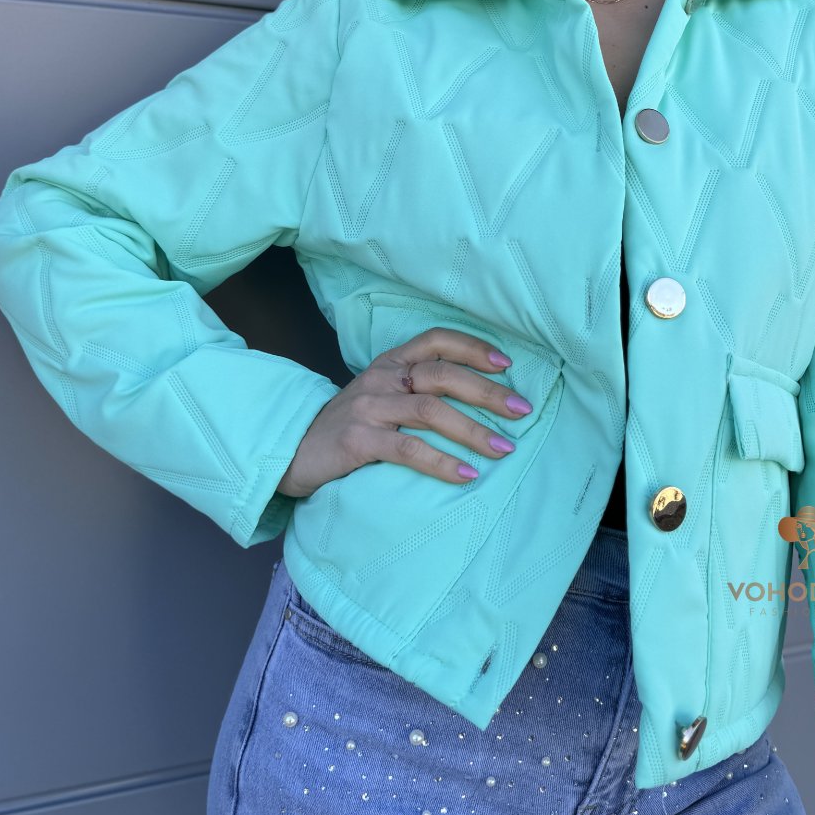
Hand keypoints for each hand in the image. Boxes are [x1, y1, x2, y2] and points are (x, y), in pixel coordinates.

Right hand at [275, 327, 532, 498]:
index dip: (473, 347)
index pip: (436, 340)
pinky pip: (407, 450)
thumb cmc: (349, 425)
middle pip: (442, 375)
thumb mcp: (379, 395)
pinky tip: (467, 474)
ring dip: (473, 429)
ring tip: (504, 448)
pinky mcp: (357, 441)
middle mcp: (381, 378)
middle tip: (522, 410)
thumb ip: (415, 388)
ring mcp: (368, 408)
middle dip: (487, 392)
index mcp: (389, 362)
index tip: (507, 364)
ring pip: (430, 410)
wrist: (292, 450)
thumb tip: (478, 396)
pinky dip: (441, 462)